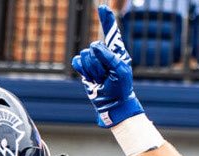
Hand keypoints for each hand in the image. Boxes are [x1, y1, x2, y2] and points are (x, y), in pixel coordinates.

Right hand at [72, 5, 144, 127]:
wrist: (112, 103)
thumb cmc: (121, 87)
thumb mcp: (120, 71)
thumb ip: (109, 57)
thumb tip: (95, 45)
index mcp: (117, 52)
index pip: (111, 33)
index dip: (107, 20)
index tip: (103, 8)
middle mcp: (104, 53)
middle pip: (94, 47)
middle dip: (99, 63)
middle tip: (106, 75)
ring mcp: (93, 60)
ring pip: (85, 55)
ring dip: (92, 69)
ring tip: (101, 78)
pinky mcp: (84, 67)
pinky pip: (77, 62)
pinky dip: (83, 70)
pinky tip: (91, 78)